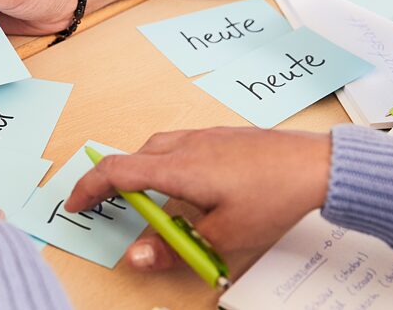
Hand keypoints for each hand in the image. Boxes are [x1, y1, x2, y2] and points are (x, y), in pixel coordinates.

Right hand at [65, 128, 330, 270]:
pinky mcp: (221, 135)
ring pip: (154, 149)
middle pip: (131, 158)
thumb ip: (174, 247)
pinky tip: (185, 183)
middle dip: (111, 182)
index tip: (75, 205)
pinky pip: (178, 145)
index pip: (115, 172)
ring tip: (147, 199)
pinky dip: (164, 163)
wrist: (318, 165)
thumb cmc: (274, 196)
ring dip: (139, 171)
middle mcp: (185, 145)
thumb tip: (135, 257)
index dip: (88, 188)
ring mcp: (204, 136)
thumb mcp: (222, 235)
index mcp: (178, 167)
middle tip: (106, 206)